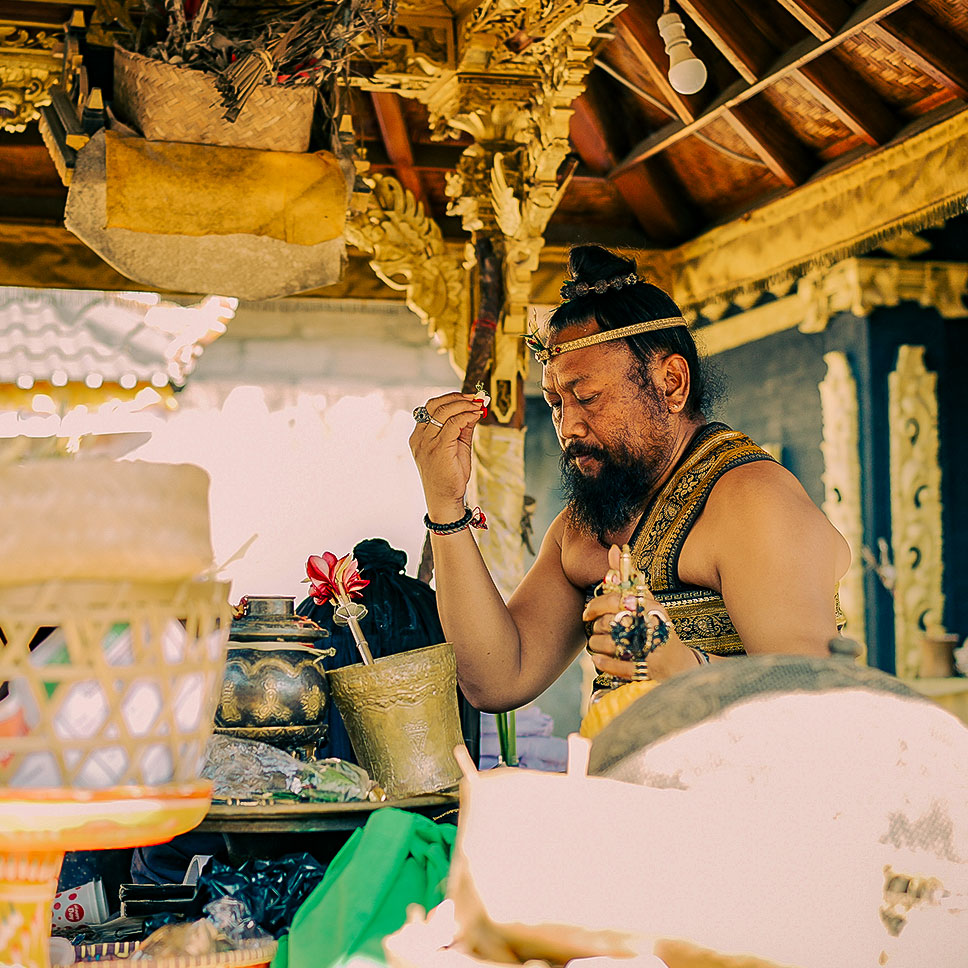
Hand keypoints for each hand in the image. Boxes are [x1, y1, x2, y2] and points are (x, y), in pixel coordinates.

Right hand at [409, 391, 485, 519]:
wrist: (444, 499)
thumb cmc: (449, 476)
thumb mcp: (456, 447)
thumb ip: (462, 428)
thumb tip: (474, 411)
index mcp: (419, 436)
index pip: (431, 407)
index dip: (450, 398)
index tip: (468, 397)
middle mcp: (419, 437)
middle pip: (435, 405)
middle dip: (457, 398)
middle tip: (475, 398)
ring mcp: (427, 442)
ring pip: (444, 411)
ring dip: (464, 405)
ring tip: (478, 405)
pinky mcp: (439, 448)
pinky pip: (453, 424)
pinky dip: (466, 416)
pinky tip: (476, 415)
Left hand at [582, 546, 695, 681]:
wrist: (679, 666)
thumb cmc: (657, 628)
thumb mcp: (648, 602)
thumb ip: (629, 577)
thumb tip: (614, 549)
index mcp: (651, 608)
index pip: (615, 601)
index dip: (595, 606)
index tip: (587, 612)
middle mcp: (651, 628)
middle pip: (607, 624)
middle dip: (597, 628)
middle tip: (597, 630)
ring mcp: (648, 652)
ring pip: (605, 645)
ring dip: (597, 646)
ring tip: (601, 645)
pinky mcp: (643, 673)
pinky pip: (609, 665)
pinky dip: (601, 662)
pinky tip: (602, 658)